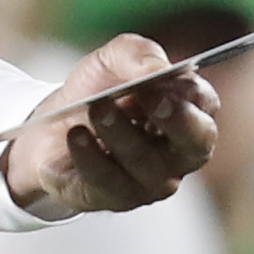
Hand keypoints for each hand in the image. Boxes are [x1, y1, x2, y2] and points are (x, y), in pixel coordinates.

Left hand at [2, 34, 219, 219]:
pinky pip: (107, 183)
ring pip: (145, 164)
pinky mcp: (114, 199)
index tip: (162, 82)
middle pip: (194, 146)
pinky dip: (89, 157)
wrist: (48, 127)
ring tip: (95, 109)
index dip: (189, 96)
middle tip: (148, 97)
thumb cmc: (96, 92)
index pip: (205, 106)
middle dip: (176, 121)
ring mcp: (149, 182)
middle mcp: (177, 154)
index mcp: (188, 113)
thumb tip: (155, 68)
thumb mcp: (112, 60)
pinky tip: (75, 136)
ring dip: (119, 133)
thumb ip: (137, 54)